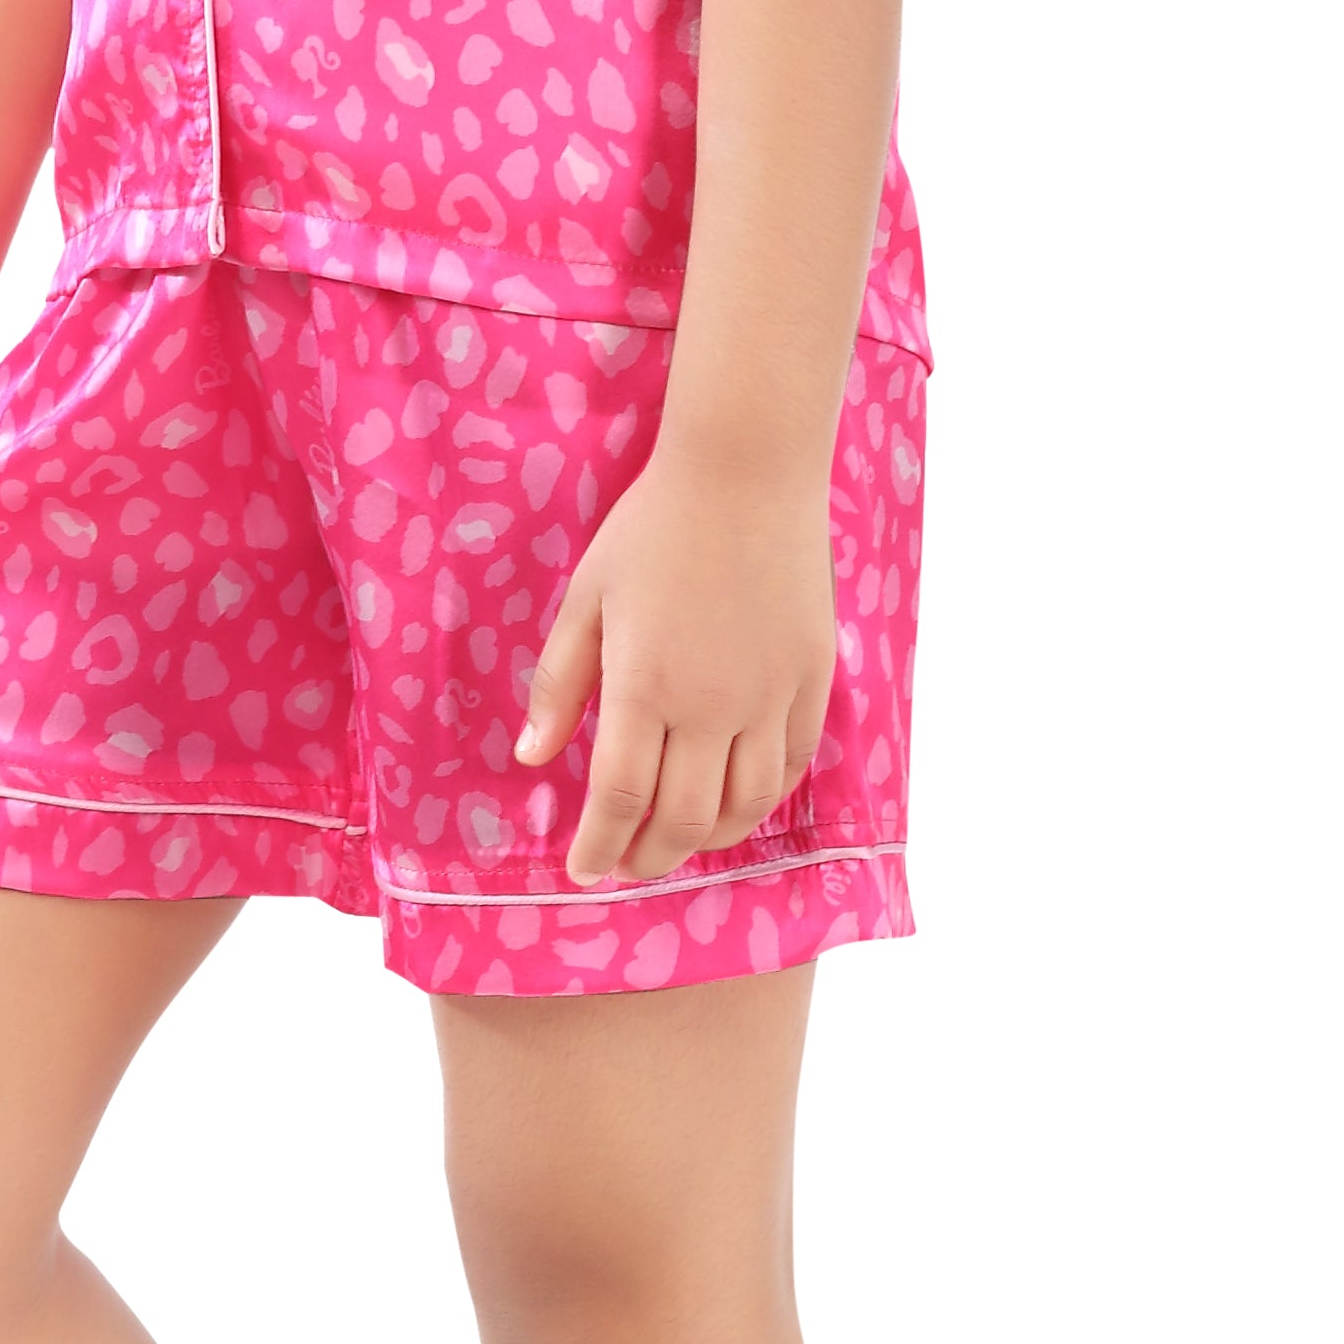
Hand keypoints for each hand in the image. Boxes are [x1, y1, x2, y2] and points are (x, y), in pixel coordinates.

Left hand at [516, 442, 839, 889]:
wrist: (746, 473)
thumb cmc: (652, 529)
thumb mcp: (586, 600)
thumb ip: (560, 686)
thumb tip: (532, 758)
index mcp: (644, 687)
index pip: (619, 798)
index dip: (600, 846)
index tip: (583, 870)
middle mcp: (711, 705)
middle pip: (684, 819)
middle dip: (650, 856)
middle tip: (627, 863)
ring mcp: (769, 696)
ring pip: (745, 805)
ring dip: (708, 838)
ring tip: (679, 839)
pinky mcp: (811, 681)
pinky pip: (791, 765)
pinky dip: (762, 798)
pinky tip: (735, 798)